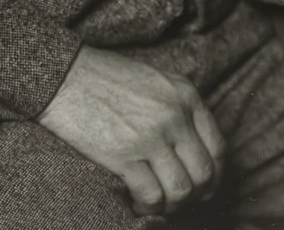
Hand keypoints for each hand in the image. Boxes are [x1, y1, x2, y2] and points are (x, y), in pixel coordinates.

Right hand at [37, 44, 224, 216]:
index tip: (206, 187)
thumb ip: (179, 107)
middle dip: (195, 195)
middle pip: (203, 172)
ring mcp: (151, 136)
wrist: (66, 76)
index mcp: (185, 94)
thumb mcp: (156, 80)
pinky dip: (148, 208)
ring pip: (181, 190)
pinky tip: (137, 202)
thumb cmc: (107, 78)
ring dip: (171, 205)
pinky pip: (151, 196)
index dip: (215, 175)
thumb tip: (193, 148)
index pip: (217, 146)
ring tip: (157, 203)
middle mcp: (174, 115)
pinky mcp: (125, 155)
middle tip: (180, 201)